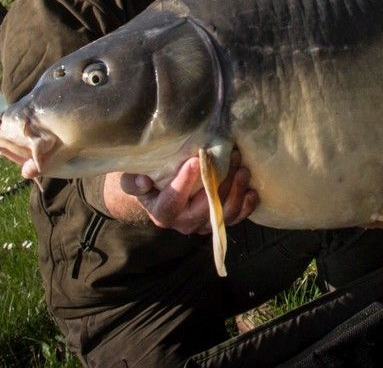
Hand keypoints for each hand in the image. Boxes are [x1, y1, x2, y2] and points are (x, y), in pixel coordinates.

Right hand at [109, 149, 257, 233]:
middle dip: (220, 183)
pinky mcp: (220, 221)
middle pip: (205, 208)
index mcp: (162, 212)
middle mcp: (184, 223)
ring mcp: (204, 224)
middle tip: (231, 157)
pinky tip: (251, 189)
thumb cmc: (147, 182)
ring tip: (242, 168)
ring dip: (237, 191)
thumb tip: (144, 181)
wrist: (159, 194)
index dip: (184, 182)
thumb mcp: (131, 179)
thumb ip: (133, 182)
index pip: (172, 201)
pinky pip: (238, 218)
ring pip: (225, 215)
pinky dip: (247, 205)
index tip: (194, 161)